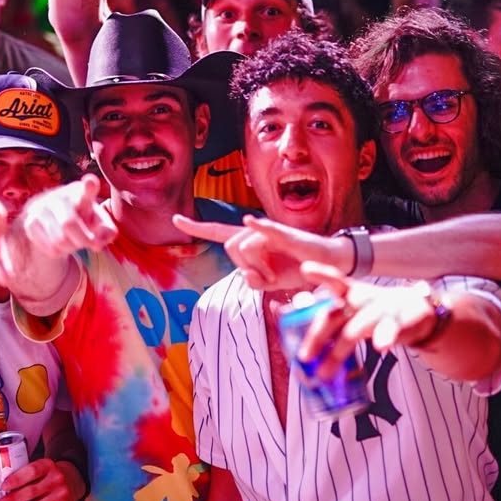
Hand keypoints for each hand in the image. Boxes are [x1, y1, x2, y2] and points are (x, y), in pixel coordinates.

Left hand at [0, 458, 85, 500]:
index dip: (17, 478)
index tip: (2, 486)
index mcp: (48, 465)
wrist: (72, 479)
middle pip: (32, 491)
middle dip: (12, 500)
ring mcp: (62, 495)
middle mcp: (57, 479)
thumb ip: (12, 475)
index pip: (32, 470)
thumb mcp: (34, 470)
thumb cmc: (45, 475)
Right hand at [16, 173, 116, 258]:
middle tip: (91, 244)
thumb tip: (97, 243)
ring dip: (71, 247)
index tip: (90, 181)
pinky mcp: (30, 222)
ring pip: (59, 239)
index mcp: (81, 191)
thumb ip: (107, 232)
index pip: (86, 188)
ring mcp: (41, 207)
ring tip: (74, 241)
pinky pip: (48, 247)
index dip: (89, 186)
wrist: (54, 220)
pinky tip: (60, 244)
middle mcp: (59, 195)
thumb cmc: (84, 220)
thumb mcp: (100, 225)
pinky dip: (58, 252)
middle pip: (69, 224)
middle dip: (83, 240)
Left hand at [172, 213, 351, 289]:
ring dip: (259, 269)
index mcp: (249, 241)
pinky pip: (266, 230)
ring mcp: (269, 231)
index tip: (176, 218)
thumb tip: (246, 276)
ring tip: (277, 275)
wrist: (324, 264)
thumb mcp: (270, 283)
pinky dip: (257, 227)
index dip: (195, 226)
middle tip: (267, 277)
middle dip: (243, 266)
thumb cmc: (295, 269)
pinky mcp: (285, 234)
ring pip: (244, 247)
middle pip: (230, 246)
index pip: (217, 230)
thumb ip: (254, 281)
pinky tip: (250, 222)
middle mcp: (255, 231)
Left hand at [296, 262, 439, 379]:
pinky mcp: (399, 322)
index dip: (320, 274)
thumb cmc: (373, 310)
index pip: (333, 280)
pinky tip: (380, 347)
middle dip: (317, 336)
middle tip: (304, 357)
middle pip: (335, 315)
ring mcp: (380, 310)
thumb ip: (320, 312)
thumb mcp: (348, 308)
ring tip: (324, 372)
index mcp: (349, 292)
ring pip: (356, 329)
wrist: (417, 312)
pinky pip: (390, 330)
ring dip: (339, 351)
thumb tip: (275, 308)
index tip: (305, 268)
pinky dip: (384, 338)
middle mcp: (361, 298)